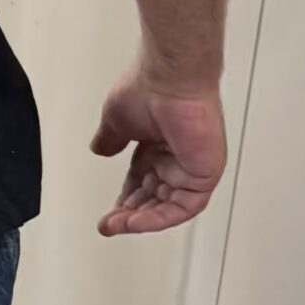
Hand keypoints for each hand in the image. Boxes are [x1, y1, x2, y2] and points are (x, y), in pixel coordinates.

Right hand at [90, 68, 225, 235]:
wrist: (168, 78)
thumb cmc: (148, 88)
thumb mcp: (116, 120)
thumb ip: (109, 138)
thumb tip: (99, 150)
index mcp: (159, 143)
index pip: (143, 181)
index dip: (126, 198)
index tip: (109, 212)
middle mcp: (178, 155)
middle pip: (155, 197)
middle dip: (131, 214)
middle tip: (111, 225)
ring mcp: (192, 165)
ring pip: (169, 206)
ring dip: (142, 220)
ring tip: (117, 226)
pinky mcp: (205, 173)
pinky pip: (184, 207)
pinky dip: (159, 217)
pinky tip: (137, 221)